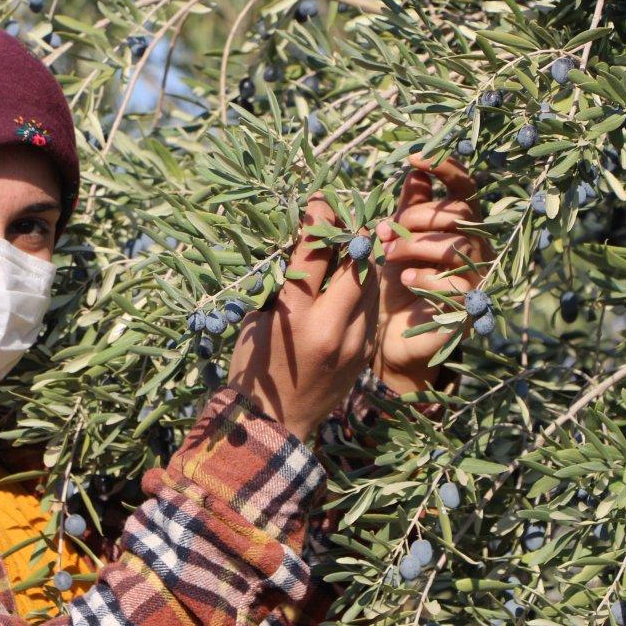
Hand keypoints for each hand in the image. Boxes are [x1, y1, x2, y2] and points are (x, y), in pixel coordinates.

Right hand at [226, 193, 380, 443]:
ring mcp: (354, 343)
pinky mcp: (365, 354)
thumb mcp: (257, 321)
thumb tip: (305, 245)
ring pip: (372, 286)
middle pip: (356, 265)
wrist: (274, 425)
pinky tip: (353, 284)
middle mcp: (330, 328)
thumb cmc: (253, 369)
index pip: (315, 254)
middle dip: (352, 238)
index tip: (321, 201)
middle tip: (344, 223)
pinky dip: (363, 292)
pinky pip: (372, 311)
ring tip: (352, 249)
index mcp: (294, 318)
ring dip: (363, 264)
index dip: (320, 221)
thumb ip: (284, 285)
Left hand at [372, 154, 493, 393]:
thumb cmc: (393, 284)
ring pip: (456, 246)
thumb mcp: (395, 241)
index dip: (445, 168)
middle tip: (383, 232)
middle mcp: (476, 248)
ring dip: (415, 245)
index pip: (465, 188)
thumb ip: (408, 208)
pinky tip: (403, 280)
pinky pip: (455, 284)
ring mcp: (477, 278)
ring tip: (388, 255)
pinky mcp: (469, 309)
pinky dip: (423, 277)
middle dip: (416, 218)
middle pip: (458, 215)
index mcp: (459, 226)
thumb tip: (415, 170)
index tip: (415, 158)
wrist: (389, 338)